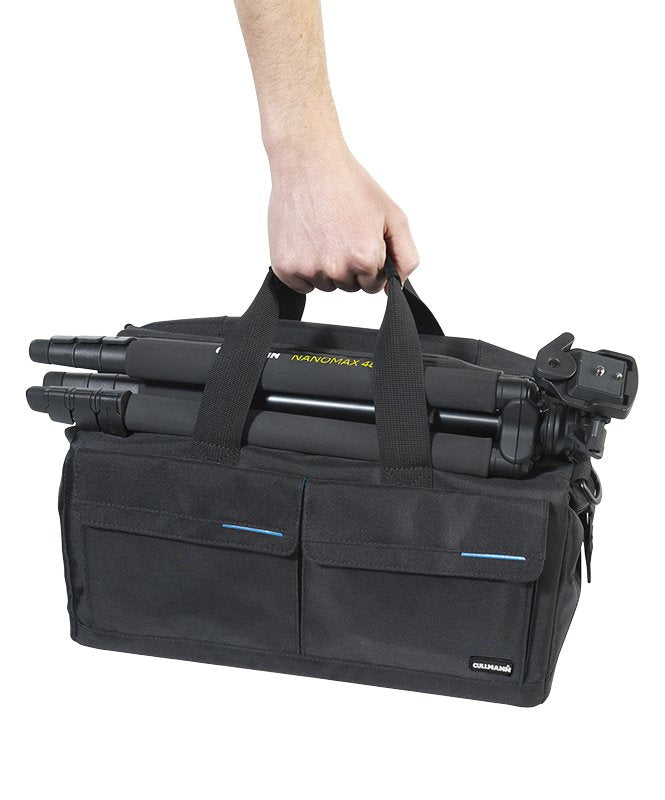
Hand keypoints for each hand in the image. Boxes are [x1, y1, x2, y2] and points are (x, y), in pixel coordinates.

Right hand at [267, 139, 418, 292]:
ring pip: (325, 285)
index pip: (373, 284)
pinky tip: (307, 241)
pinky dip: (304, 270)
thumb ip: (405, 257)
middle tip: (340, 232)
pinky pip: (301, 286)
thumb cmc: (349, 184)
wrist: (308, 161)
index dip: (369, 262)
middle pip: (349, 286)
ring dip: (326, 267)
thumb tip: (394, 288)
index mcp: (364, 258)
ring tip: (323, 232)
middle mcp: (336, 268)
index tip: (359, 238)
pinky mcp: (284, 267)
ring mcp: (308, 269)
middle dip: (348, 266)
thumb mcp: (394, 216)